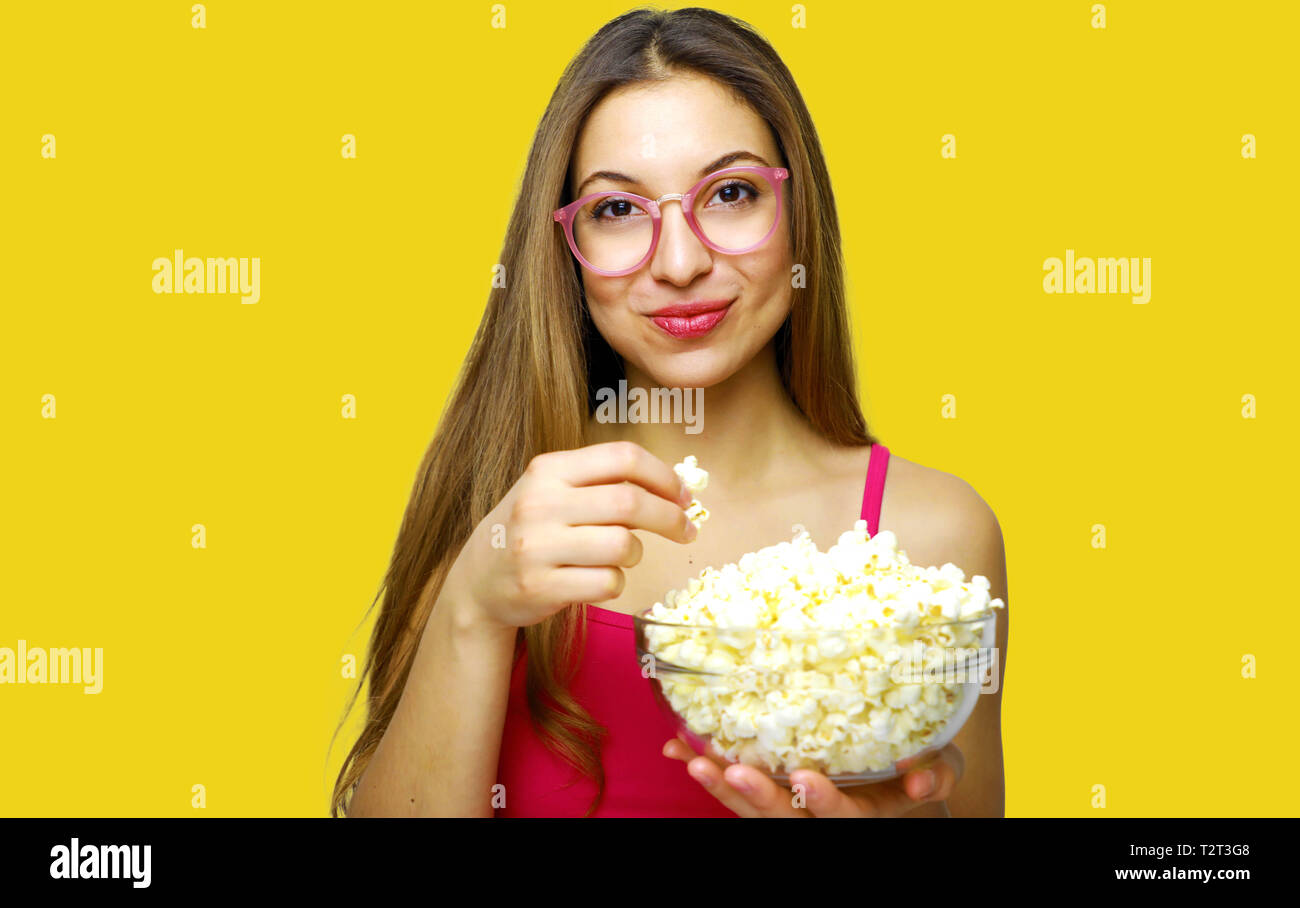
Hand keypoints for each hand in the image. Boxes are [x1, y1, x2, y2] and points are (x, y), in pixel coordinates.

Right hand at [446, 441, 697, 630]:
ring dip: (636, 554)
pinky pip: (607, 583)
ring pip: (622, 546)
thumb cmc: (532, 529)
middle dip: (669, 517)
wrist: (477, 579)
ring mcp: (537, 547)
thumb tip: (674, 487)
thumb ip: (602, 482)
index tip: (683, 495)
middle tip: (685, 529)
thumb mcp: (552, 490)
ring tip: (624, 556)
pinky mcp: (541, 587)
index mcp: (548, 469)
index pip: (622, 458)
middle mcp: (540, 503)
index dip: (663, 476)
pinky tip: (599, 579)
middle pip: (628, 502)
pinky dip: (615, 582)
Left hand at [662, 735, 963, 816]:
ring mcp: (791, 806)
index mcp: (864, 812)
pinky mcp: (768, 791)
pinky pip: (734, 788)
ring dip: (721, 786)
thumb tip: (923, 781)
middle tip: (734, 770)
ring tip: (691, 759)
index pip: (842, 816)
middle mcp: (822, 815)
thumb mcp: (940, 768)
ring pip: (751, 807)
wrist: (899, 768)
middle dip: (758, 797)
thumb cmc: (918, 763)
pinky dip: (708, 770)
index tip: (806, 779)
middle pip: (785, 818)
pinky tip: (676, 749)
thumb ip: (935, 774)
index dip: (823, 802)